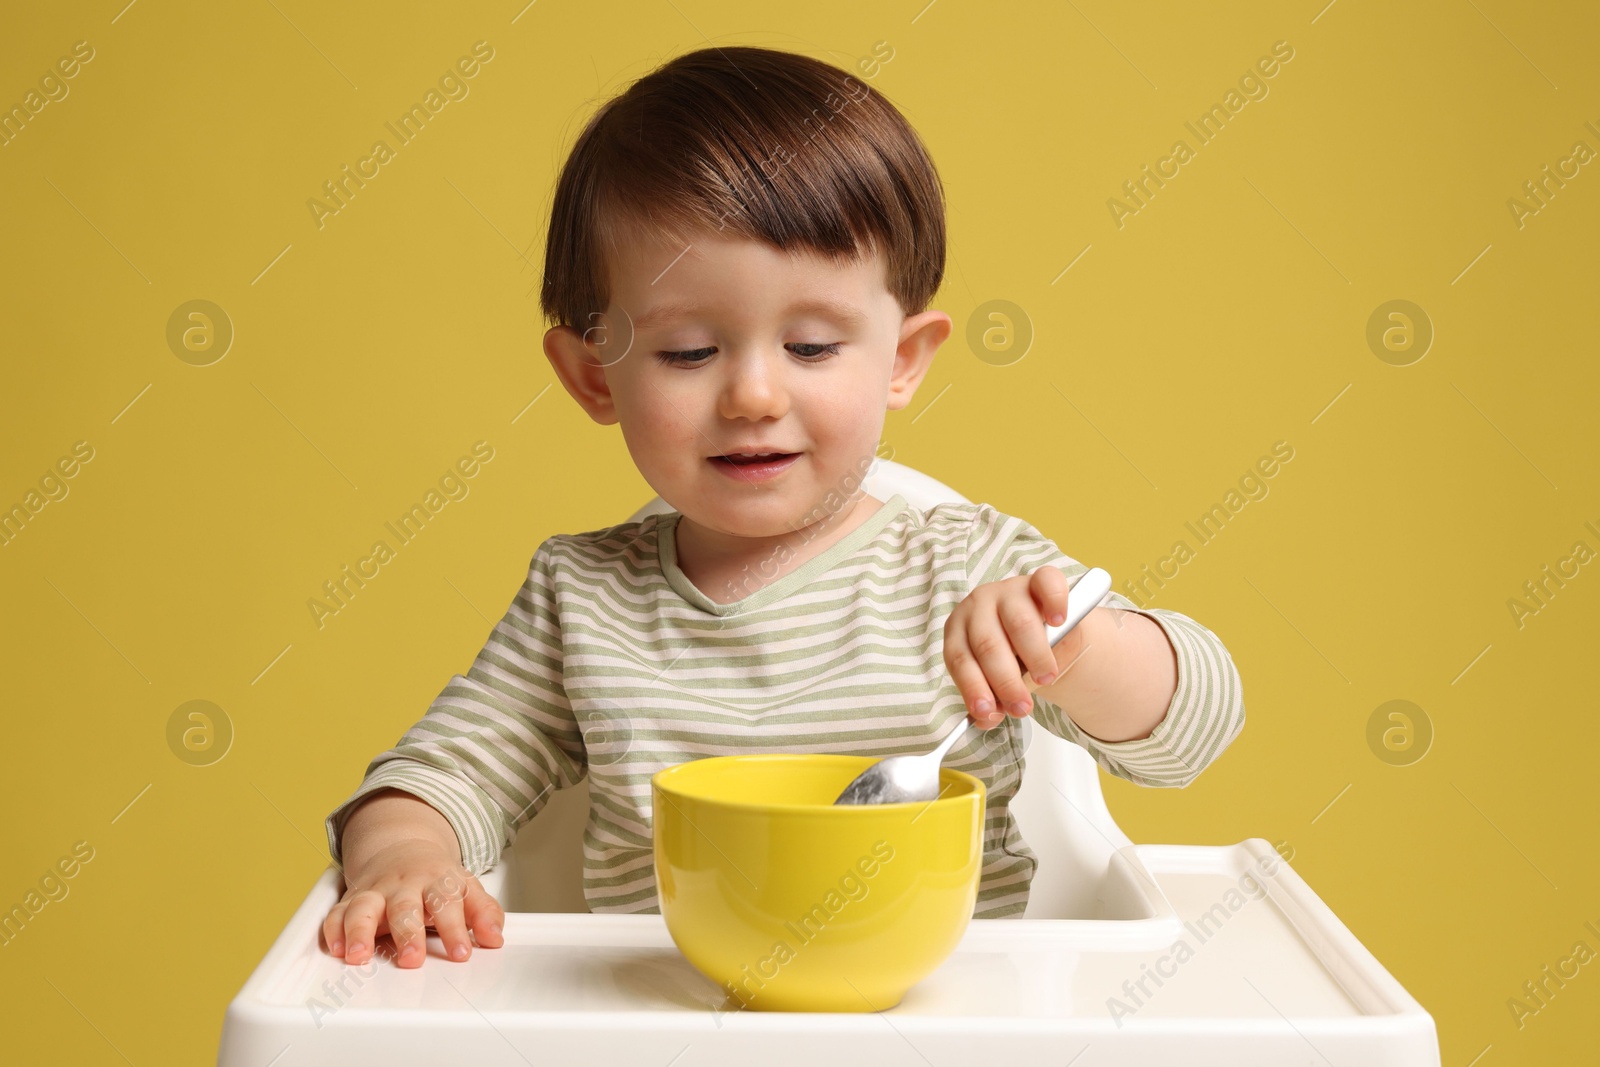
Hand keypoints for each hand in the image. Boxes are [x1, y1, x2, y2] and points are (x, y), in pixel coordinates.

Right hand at [322, 837, 504, 968]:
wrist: (402, 848)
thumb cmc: (436, 878)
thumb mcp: (467, 887)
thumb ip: (484, 912)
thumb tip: (495, 937)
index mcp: (436, 881)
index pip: (447, 903)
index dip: (455, 929)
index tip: (462, 953)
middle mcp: (403, 886)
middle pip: (404, 907)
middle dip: (407, 934)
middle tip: (412, 960)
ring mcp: (375, 893)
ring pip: (363, 908)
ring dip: (359, 932)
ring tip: (359, 957)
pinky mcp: (351, 901)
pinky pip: (336, 914)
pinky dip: (333, 931)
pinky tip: (336, 949)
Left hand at [944, 566, 1078, 729]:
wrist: (1045, 632)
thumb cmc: (1014, 657)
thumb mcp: (998, 681)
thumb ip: (992, 701)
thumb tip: (986, 720)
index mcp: (958, 630)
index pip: (959, 660)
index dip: (974, 688)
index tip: (988, 712)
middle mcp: (978, 605)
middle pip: (987, 645)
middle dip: (1006, 681)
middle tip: (1022, 706)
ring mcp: (1009, 589)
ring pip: (1019, 623)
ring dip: (1034, 655)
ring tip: (1046, 678)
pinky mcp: (1039, 581)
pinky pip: (1047, 585)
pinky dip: (1054, 603)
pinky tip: (1058, 622)